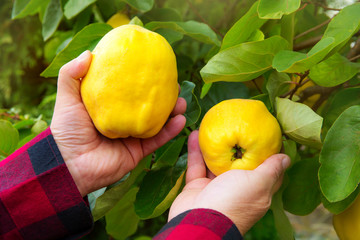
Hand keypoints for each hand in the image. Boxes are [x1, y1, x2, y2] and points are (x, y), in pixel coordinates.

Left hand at [50, 51, 186, 195]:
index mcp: (108, 107)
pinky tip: (181, 120)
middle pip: (147, 106)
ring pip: (157, 122)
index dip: (143, 80)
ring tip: (182, 102)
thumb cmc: (66, 130)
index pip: (129, 91)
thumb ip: (71, 74)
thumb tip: (89, 52)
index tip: (156, 67)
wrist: (69, 164)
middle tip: (175, 84)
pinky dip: (171, 131)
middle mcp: (122, 120)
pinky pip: (158, 140)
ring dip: (172, 112)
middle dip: (164, 96)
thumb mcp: (67, 98)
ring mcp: (131, 137)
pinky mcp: (137, 152)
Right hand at [169, 131, 289, 234]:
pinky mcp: (198, 186)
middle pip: (240, 163)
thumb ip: (271, 170)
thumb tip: (286, 158)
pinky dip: (196, 151)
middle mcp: (237, 189)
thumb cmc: (232, 202)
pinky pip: (198, 165)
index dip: (269, 153)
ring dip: (215, 145)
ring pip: (217, 162)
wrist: (197, 222)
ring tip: (214, 125)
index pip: (267, 171)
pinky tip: (195, 134)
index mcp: (256, 192)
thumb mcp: (258, 184)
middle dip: (239, 145)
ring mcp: (217, 188)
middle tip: (239, 123)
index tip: (268, 133)